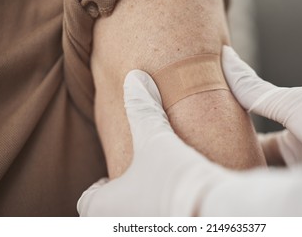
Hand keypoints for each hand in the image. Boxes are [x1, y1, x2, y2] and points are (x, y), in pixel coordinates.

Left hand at [77, 70, 229, 215]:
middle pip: (112, 210)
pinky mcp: (166, 233)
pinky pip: (155, 222)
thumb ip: (143, 110)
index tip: (124, 174)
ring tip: (163, 189)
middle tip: (144, 179)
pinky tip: (182, 204)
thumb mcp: (155, 139)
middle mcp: (116, 225)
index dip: (103, 186)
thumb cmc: (174, 177)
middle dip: (126, 195)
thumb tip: (136, 78)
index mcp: (101, 208)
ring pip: (134, 218)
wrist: (213, 211)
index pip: (88, 200)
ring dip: (144, 206)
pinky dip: (163, 214)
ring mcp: (143, 230)